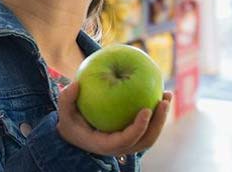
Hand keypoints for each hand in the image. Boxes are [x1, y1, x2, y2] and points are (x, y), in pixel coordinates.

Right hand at [55, 82, 173, 156]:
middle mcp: (121, 147)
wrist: (76, 135)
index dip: (138, 127)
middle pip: (145, 140)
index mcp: (105, 144)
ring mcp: (129, 143)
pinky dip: (157, 112)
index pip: (126, 140)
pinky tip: (160, 92)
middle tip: (163, 101)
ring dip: (162, 118)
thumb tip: (75, 84)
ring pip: (151, 135)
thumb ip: (66, 100)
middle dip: (158, 123)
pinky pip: (149, 126)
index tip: (146, 110)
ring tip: (167, 95)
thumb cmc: (71, 123)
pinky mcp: (134, 135)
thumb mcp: (64, 113)